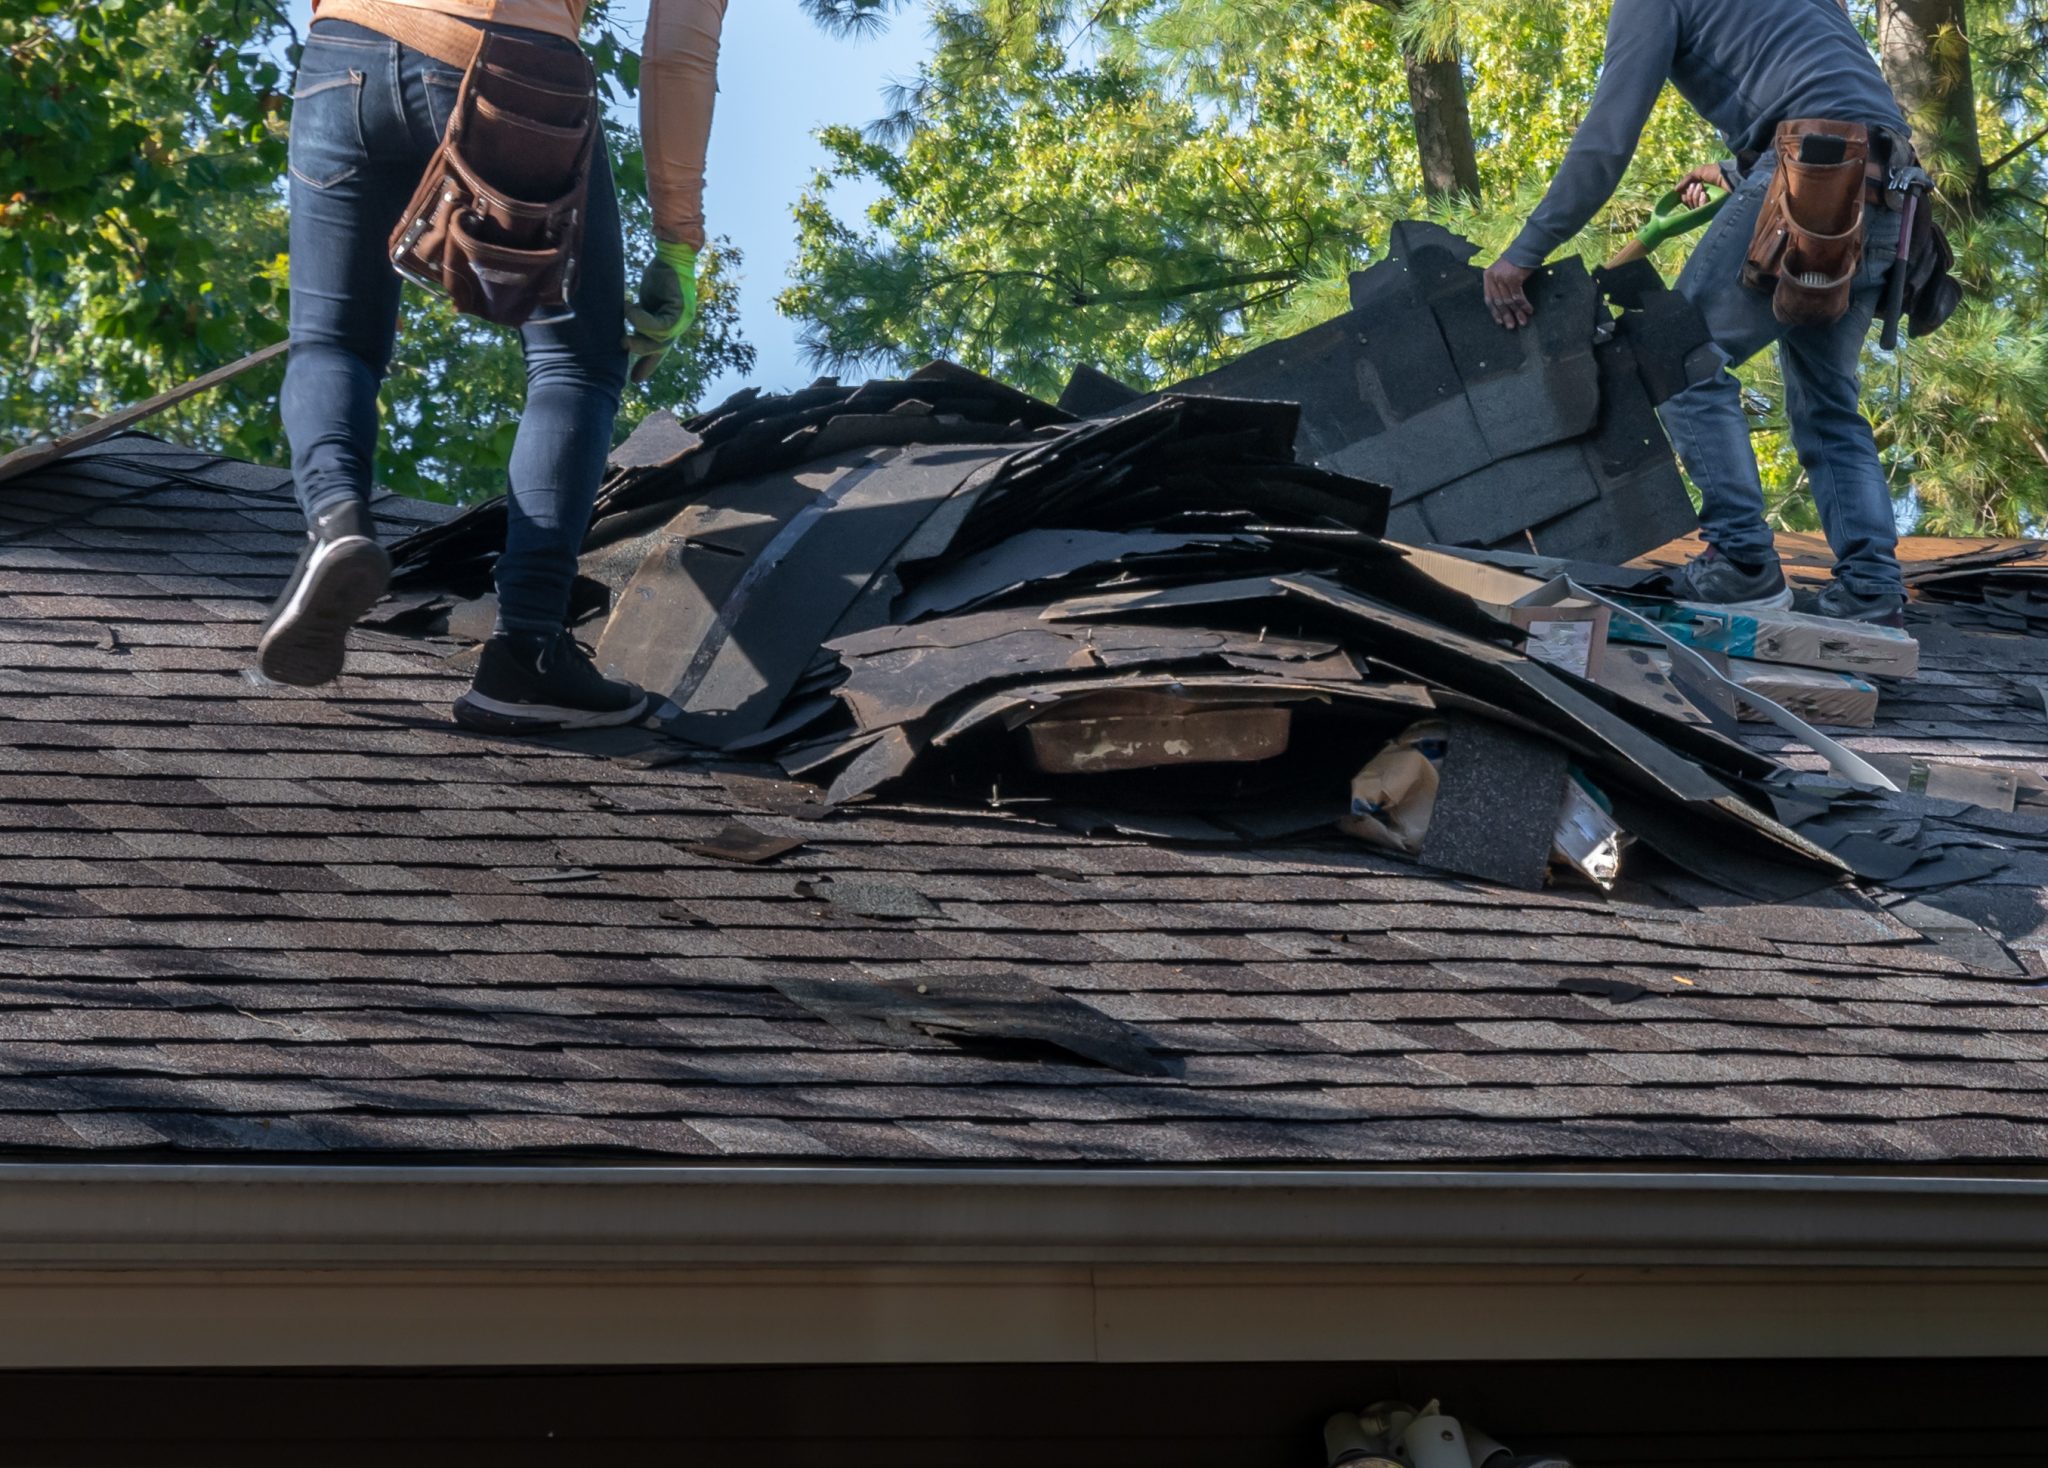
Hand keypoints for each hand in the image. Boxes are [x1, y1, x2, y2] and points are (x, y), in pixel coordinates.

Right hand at [624, 239, 699, 385]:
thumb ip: (641, 321)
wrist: (671, 255)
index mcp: (671, 324)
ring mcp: (683, 318)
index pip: (660, 350)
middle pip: (659, 347)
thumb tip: (624, 336)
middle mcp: (680, 325)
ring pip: (660, 338)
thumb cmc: (659, 276)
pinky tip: (630, 308)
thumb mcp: (646, 304)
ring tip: (625, 314)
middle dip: (641, 350)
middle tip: (622, 343)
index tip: (635, 380)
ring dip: (638, 329)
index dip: (648, 365)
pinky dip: (642, 319)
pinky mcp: (681, 310)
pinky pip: (661, 326)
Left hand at [1483, 258, 1534, 329]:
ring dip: (1517, 312)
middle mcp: (1493, 278)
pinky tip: (1529, 311)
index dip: (1494, 312)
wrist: (1526, 249)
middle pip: (1499, 302)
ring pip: (1509, 301)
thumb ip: (1499, 286)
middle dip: (1506, 315)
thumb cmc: (1516, 263)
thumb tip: (1504, 306)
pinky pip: (1518, 296)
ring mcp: (1502, 278)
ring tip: (1523, 321)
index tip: (1499, 322)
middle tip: (1511, 326)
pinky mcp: (1513, 278)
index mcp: (1488, 277)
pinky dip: (1524, 305)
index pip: (1489, 298)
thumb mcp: (1502, 273)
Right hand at [1677, 163, 1728, 209]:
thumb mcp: (1700, 172)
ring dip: (1695, 196)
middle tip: (1697, 185)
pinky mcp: (1713, 210)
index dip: (1685, 194)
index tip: (1690, 186)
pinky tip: (1705, 195)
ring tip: (1702, 188)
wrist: (1731, 176)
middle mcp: (1704, 200)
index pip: (1686, 199)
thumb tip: (1675, 190)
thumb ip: (1687, 179)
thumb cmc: (1718, 172)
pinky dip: (1700, 202)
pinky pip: (1700, 210)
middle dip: (1690, 194)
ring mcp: (1709, 206)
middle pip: (1688, 203)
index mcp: (1700, 191)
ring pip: (1693, 207)